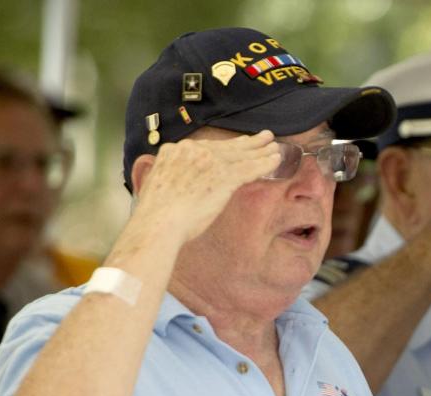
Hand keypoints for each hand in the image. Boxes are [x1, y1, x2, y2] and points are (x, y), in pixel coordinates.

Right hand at [133, 130, 282, 248]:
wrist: (158, 222)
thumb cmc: (154, 214)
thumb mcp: (155, 184)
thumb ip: (168, 176)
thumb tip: (172, 182)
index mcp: (174, 151)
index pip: (206, 146)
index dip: (225, 146)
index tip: (237, 143)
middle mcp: (192, 151)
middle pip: (226, 146)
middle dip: (248, 143)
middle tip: (264, 137)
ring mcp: (209, 162)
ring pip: (241, 155)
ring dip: (261, 151)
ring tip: (275, 146)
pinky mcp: (224, 177)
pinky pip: (250, 168)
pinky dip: (265, 163)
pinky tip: (276, 160)